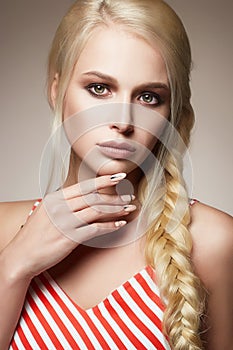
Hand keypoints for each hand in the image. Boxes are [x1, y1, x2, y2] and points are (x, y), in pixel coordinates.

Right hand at [3, 173, 135, 280]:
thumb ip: (64, 203)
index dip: (104, 180)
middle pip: (94, 197)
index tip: (119, 177)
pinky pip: (95, 228)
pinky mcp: (69, 238)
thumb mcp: (46, 212)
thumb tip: (84, 196)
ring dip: (116, 209)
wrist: (21, 256)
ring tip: (128, 208)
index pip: (84, 186)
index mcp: (55, 198)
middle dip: (115, 196)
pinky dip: (110, 225)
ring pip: (97, 211)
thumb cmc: (35, 235)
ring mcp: (65, 222)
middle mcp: (60, 208)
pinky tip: (119, 224)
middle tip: (129, 197)